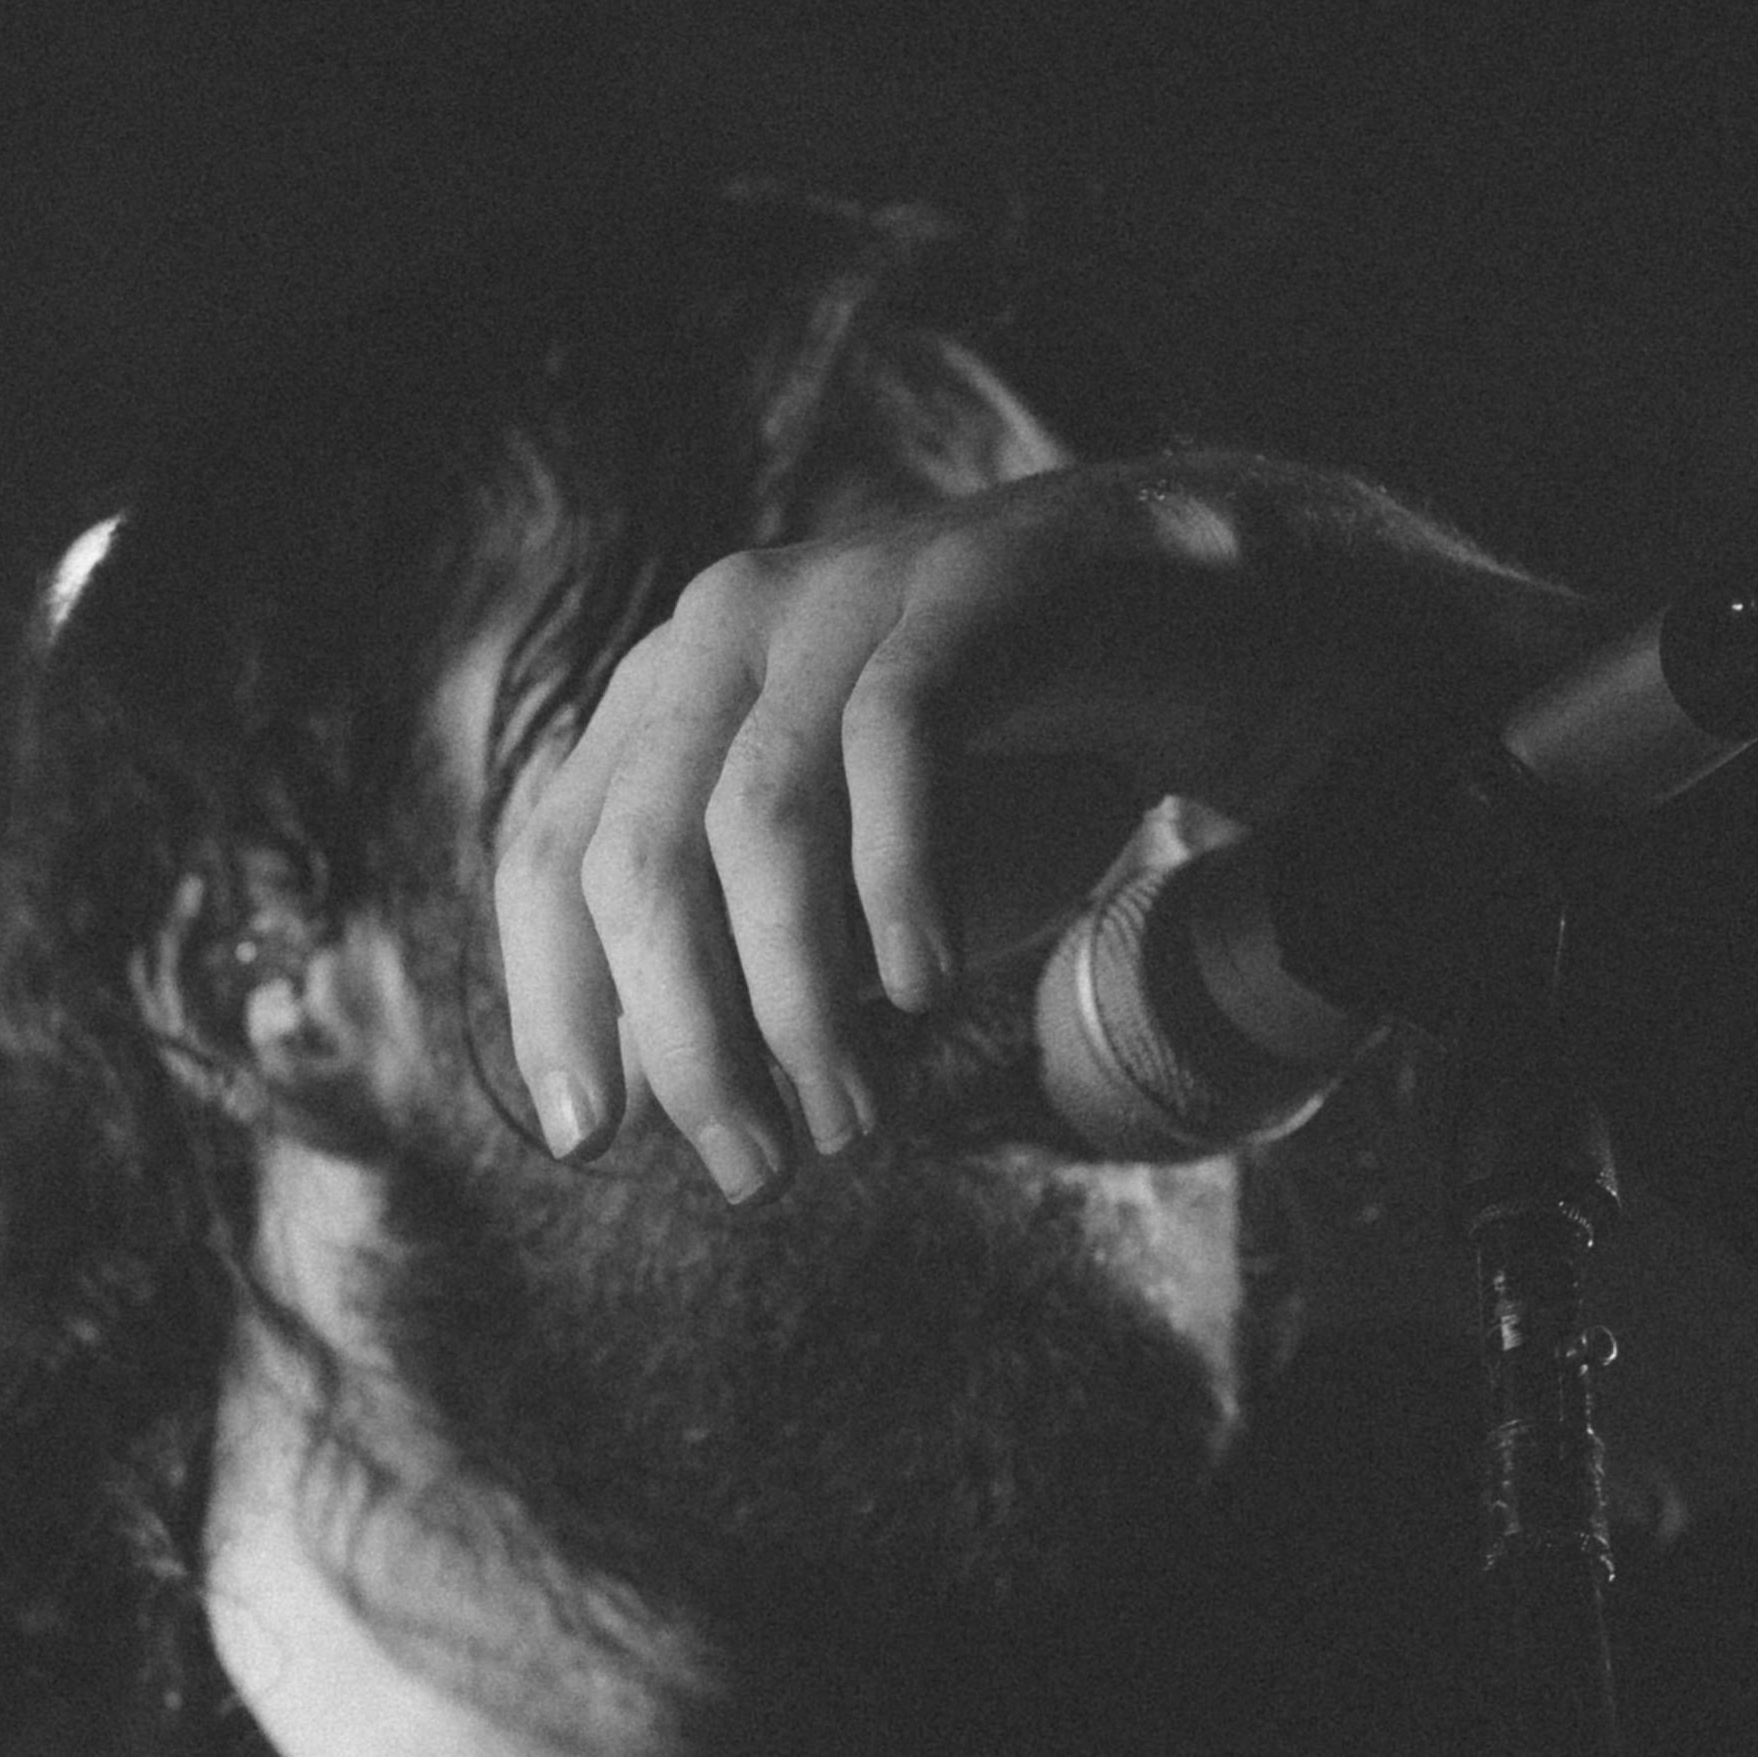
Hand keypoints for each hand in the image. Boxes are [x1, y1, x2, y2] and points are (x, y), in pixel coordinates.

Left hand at [485, 452, 1575, 1193]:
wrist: (1204, 630)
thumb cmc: (1011, 779)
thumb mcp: (862, 898)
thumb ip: (761, 976)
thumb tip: (672, 1113)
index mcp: (668, 701)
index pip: (553, 857)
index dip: (553, 1004)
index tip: (584, 1139)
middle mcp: (725, 633)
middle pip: (635, 858)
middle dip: (684, 1040)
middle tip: (753, 1167)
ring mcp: (843, 598)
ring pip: (755, 821)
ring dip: (794, 1000)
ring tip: (846, 1118)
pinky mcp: (964, 589)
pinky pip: (896, 741)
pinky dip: (898, 884)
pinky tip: (923, 991)